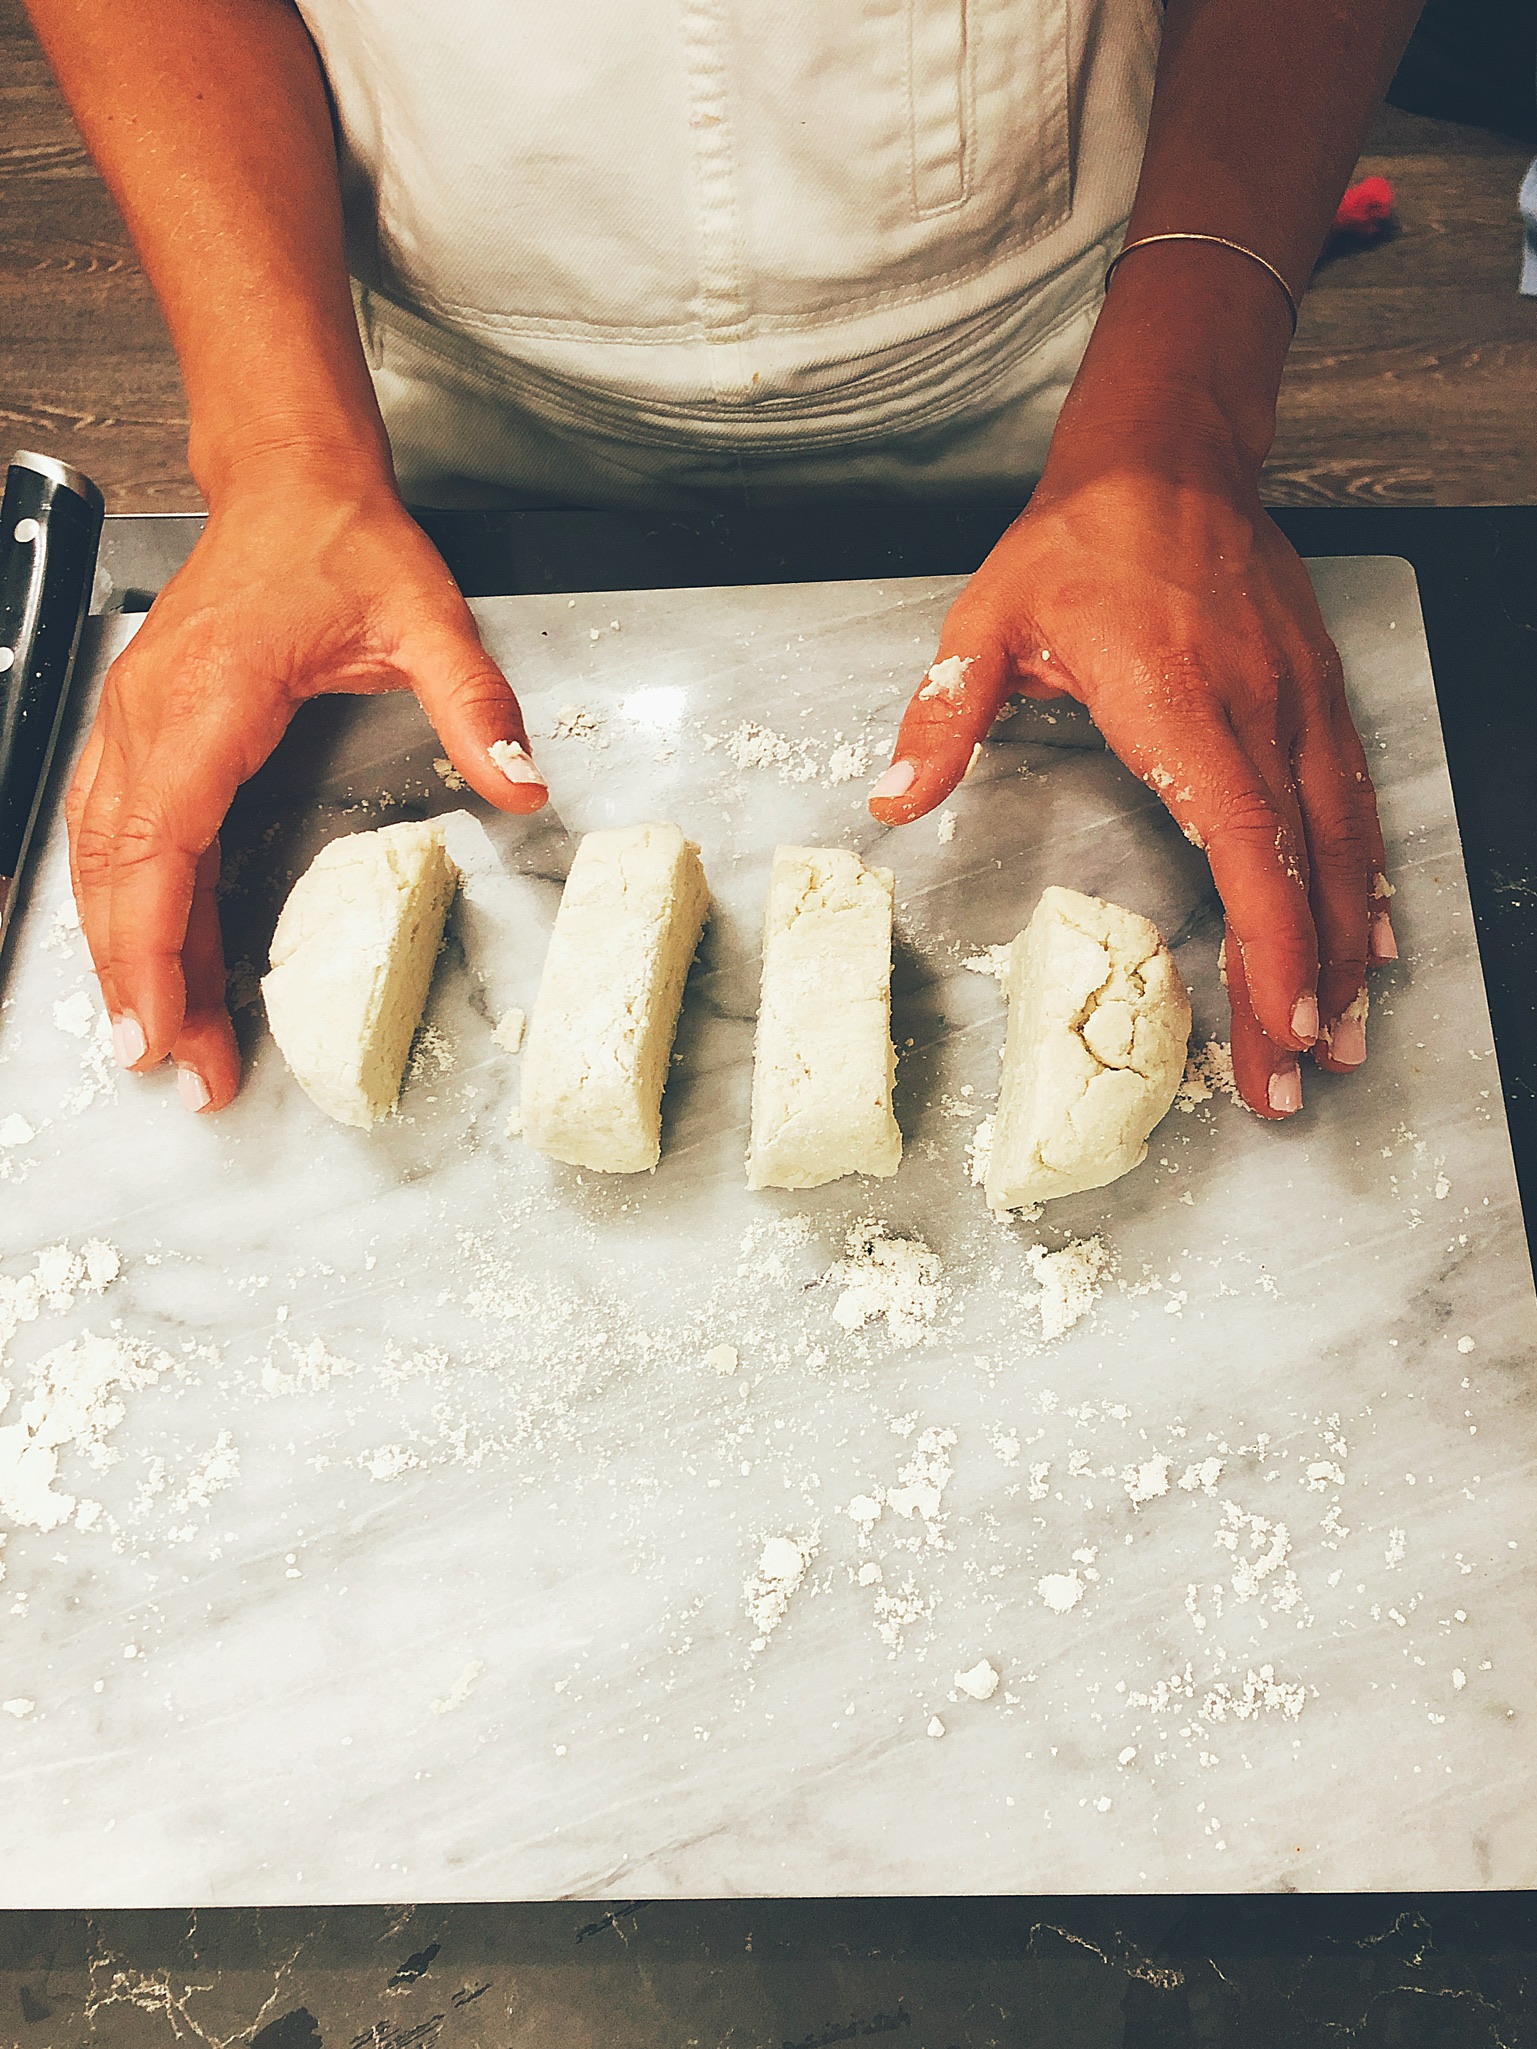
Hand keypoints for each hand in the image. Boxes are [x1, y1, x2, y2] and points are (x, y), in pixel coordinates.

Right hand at [67, 461, 547, 1113]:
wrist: (288, 479)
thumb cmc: (340, 541)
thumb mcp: (426, 618)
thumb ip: (475, 707)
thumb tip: (523, 786)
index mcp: (207, 702)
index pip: (159, 849)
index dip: (153, 950)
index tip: (163, 1027)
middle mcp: (150, 717)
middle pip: (119, 875)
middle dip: (139, 981)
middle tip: (173, 1068)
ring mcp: (134, 720)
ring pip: (103, 859)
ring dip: (121, 952)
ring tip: (154, 1036)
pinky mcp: (142, 726)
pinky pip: (114, 831)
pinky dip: (122, 902)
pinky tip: (145, 953)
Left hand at [868, 442, 1394, 1117]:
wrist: (1167, 457)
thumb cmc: (1078, 542)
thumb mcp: (988, 618)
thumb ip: (943, 714)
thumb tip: (889, 796)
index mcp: (1177, 699)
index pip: (1241, 837)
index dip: (1269, 936)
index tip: (1278, 1020)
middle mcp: (1256, 707)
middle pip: (1302, 866)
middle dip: (1307, 981)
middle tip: (1300, 1077)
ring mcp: (1298, 701)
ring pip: (1342, 842)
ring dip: (1346, 945)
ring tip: (1341, 1036)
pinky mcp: (1317, 694)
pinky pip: (1352, 800)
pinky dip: (1361, 878)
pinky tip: (1365, 937)